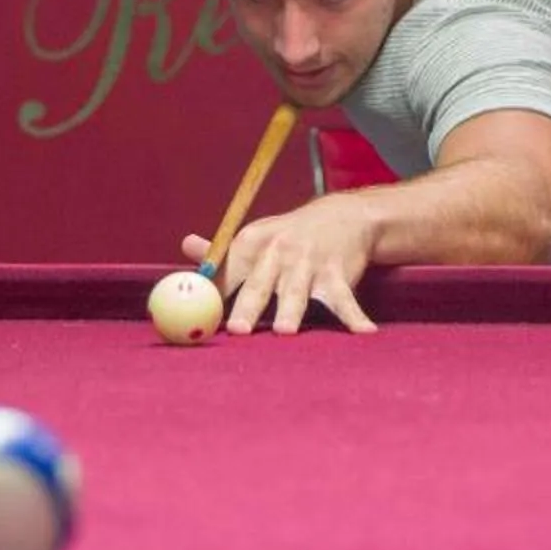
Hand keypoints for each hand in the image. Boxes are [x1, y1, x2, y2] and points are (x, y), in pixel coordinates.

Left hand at [178, 196, 379, 335]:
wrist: (342, 216)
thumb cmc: (287, 237)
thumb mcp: (254, 238)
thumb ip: (221, 254)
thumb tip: (186, 247)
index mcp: (252, 243)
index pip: (228, 272)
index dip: (214, 295)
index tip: (200, 317)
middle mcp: (279, 252)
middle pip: (260, 284)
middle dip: (249, 306)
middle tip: (238, 329)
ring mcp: (309, 264)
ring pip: (298, 292)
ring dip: (292, 311)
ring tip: (286, 331)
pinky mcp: (338, 275)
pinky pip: (345, 300)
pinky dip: (354, 317)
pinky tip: (363, 332)